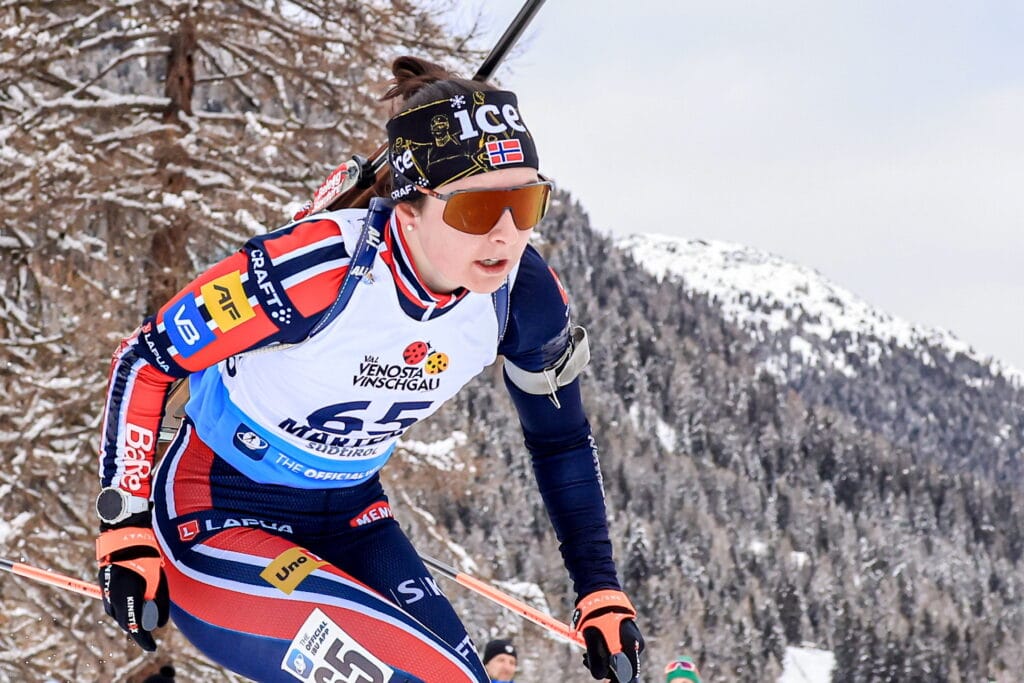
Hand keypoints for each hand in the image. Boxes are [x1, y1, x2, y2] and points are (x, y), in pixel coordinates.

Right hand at [96, 524, 168, 650]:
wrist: (125, 536)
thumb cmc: (146, 556)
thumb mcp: (157, 580)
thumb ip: (158, 602)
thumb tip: (161, 624)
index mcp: (127, 595)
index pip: (133, 626)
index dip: (143, 639)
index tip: (152, 647)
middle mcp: (112, 596)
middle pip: (124, 622)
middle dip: (138, 628)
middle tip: (150, 631)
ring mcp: (105, 591)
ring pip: (117, 614)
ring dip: (130, 616)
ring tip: (144, 611)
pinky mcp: (103, 586)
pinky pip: (113, 604)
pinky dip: (124, 607)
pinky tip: (134, 601)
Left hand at [572, 589, 644, 681]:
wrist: (601, 594)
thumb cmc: (596, 617)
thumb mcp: (592, 641)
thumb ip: (596, 662)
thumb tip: (600, 677)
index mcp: (630, 647)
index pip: (628, 675)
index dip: (615, 681)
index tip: (604, 682)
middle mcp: (637, 646)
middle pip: (624, 669)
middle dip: (606, 670)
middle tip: (586, 661)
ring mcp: (634, 641)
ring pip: (620, 660)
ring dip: (604, 661)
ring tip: (586, 654)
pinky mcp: (630, 637)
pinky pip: (620, 651)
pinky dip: (608, 653)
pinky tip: (595, 647)